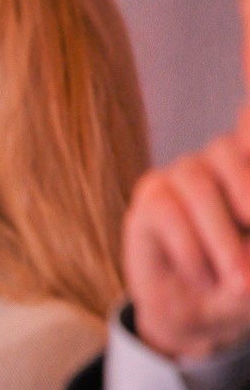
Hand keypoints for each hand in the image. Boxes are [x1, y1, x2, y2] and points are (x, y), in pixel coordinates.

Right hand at [125, 126, 249, 360]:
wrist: (204, 317)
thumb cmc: (248, 280)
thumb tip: (242, 215)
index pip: (247, 118)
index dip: (245, 72)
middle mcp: (222, 159)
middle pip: (228, 149)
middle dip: (247, 192)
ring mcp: (183, 175)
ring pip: (197, 184)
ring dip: (220, 238)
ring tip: (236, 279)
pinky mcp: (151, 198)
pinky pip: (166, 211)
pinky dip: (190, 250)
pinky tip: (201, 275)